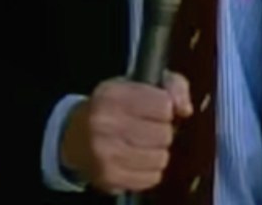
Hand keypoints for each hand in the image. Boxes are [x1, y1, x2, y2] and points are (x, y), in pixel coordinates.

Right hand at [60, 71, 192, 193]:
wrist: (76, 137)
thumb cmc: (114, 107)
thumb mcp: (139, 83)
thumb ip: (172, 85)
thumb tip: (185, 109)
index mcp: (112, 95)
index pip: (164, 105)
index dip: (165, 107)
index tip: (156, 108)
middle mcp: (105, 124)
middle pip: (164, 134)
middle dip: (162, 131)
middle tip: (148, 128)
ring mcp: (105, 154)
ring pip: (160, 158)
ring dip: (157, 151)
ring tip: (144, 144)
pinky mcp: (109, 178)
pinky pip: (151, 178)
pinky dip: (149, 170)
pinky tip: (138, 159)